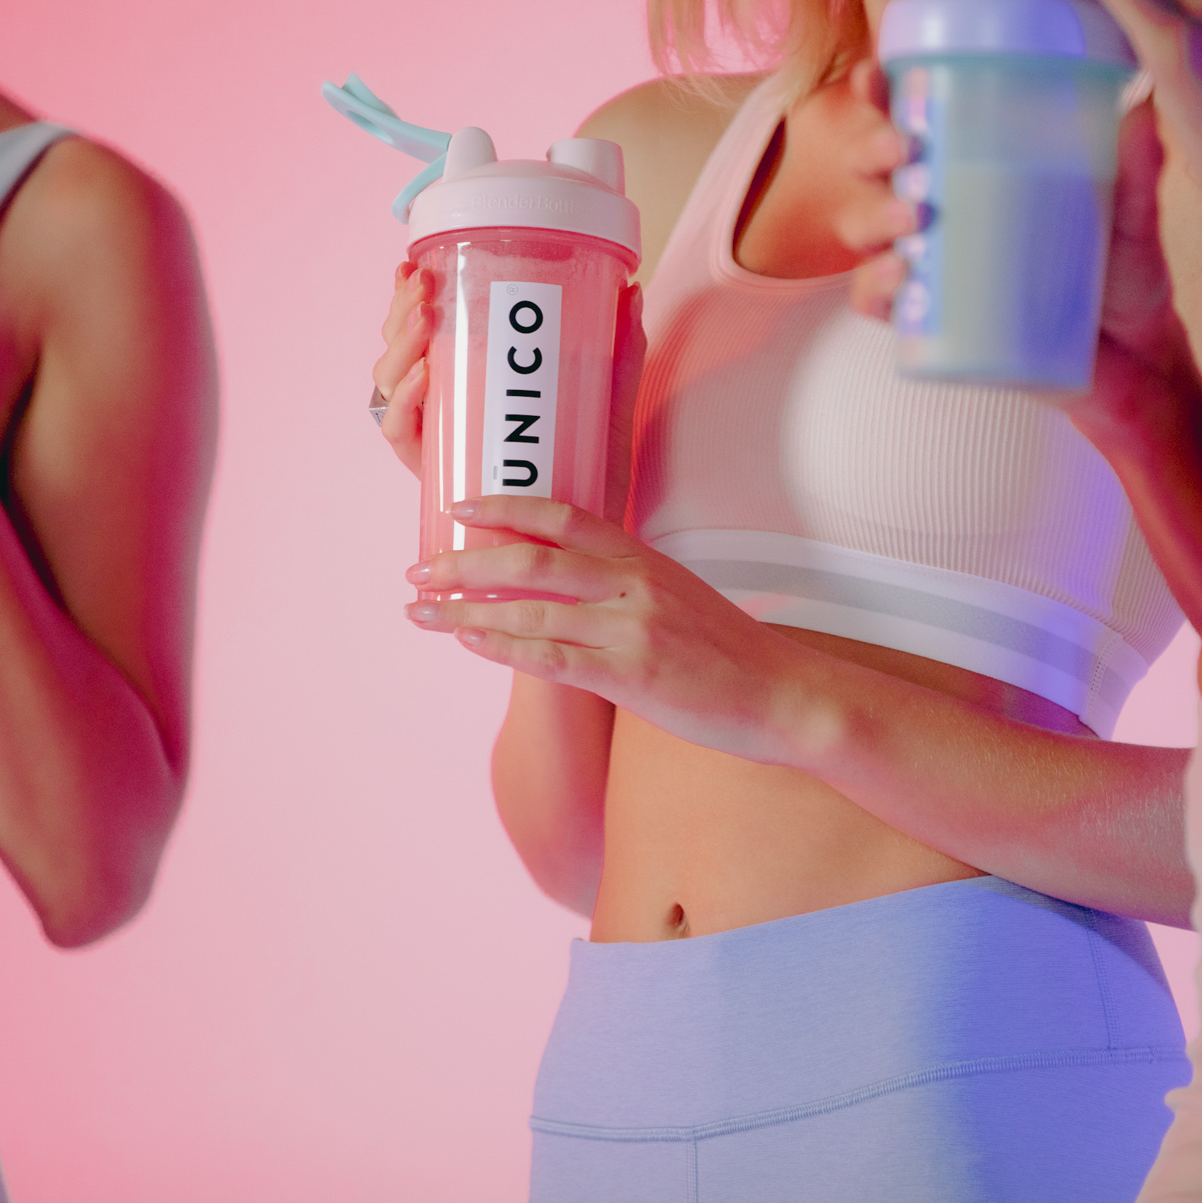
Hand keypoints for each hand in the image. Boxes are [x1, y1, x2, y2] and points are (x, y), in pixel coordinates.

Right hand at [370, 269, 644, 524]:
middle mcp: (443, 414)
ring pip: (389, 387)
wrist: (585, 556)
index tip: (413, 263)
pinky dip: (407, 404)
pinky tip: (425, 378)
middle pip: (398, 353)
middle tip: (423, 284)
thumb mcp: (606, 412)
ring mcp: (436, 444)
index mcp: (469, 389)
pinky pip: (403, 437)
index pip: (424, 335)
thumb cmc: (592, 485)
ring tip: (426, 318)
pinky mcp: (437, 477)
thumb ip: (618, 359)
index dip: (406, 298)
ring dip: (401, 347)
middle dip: (400, 312)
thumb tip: (632, 293)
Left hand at [403, 496, 811, 757]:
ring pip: (530, 610)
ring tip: (422, 613)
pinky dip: (504, 648)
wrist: (784, 695)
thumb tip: (562, 581)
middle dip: (464, 563)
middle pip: (531, 559)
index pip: (562, 515)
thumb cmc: (727, 653)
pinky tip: (468, 642)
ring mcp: (632, 628)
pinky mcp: (632, 675)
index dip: (504, 507)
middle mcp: (633, 583)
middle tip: (417, 570)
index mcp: (642, 558)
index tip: (457, 508)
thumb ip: (622, 584)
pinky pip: (553, 657)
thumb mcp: (677, 597)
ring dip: (466, 611)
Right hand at [836, 60, 1201, 438]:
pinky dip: (876, 288)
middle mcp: (943, 214)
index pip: (915, 122)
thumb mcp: (1136, 219)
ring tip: (912, 216)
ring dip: (872, 216)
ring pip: (866, 231)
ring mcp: (934, 268)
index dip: (880, 96)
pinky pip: (880, 303)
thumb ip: (1138, 170)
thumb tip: (1142, 105)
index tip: (875, 75)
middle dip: (871, 150)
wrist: (1135, 366)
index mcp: (976, 171)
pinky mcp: (934, 322)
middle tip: (905, 149)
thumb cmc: (1127, 281)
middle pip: (874, 170)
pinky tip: (899, 275)